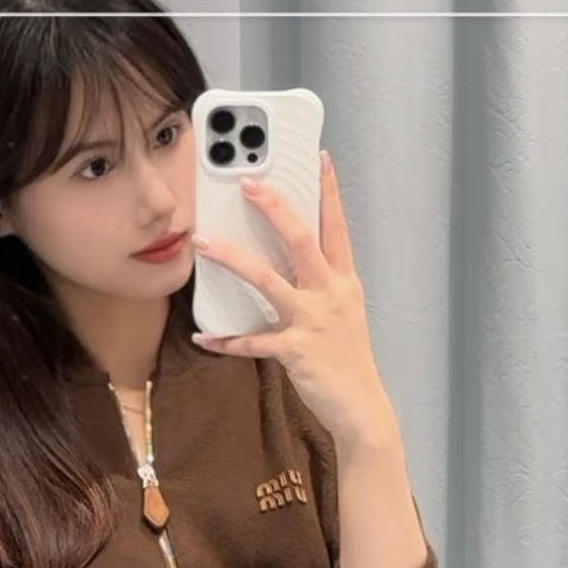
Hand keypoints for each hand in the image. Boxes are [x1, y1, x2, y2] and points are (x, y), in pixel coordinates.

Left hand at [189, 149, 395, 446]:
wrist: (363, 409)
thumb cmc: (349, 361)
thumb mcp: (345, 313)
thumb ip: (324, 286)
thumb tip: (293, 264)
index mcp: (345, 282)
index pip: (337, 227)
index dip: (329, 191)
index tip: (319, 158)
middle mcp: (330, 294)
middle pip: (301, 239)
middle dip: (274, 207)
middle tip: (248, 183)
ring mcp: (313, 320)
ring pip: (268, 279)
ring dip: (232, 259)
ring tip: (204, 244)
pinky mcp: (295, 350)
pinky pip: (252, 341)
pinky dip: (226, 341)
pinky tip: (205, 338)